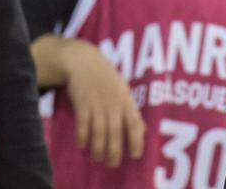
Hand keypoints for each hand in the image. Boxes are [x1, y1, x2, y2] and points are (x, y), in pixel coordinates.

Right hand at [60, 38, 145, 167]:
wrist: (85, 62)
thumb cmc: (108, 79)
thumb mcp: (124, 92)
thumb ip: (132, 112)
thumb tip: (143, 130)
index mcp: (126, 102)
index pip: (135, 124)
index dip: (137, 141)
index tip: (135, 155)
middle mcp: (113, 104)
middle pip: (115, 133)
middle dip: (114, 152)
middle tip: (112, 164)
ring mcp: (97, 104)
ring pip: (98, 132)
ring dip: (97, 148)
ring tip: (96, 158)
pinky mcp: (82, 104)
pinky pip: (82, 125)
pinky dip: (82, 137)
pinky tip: (82, 144)